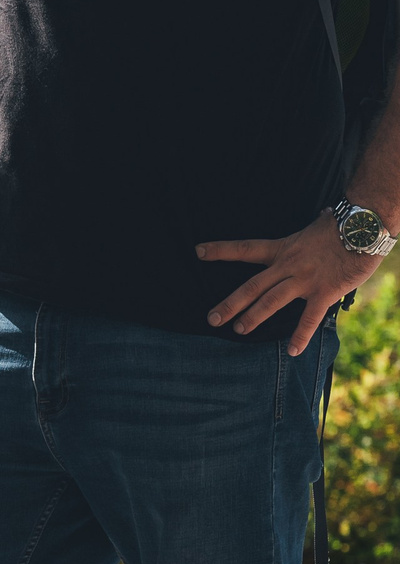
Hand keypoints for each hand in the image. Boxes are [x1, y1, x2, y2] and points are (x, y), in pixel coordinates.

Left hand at [199, 210, 386, 355]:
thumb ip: (311, 230)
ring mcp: (304, 280)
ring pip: (272, 301)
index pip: (245, 248)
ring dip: (253, 317)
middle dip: (230, 303)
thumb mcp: (317, 225)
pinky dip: (300, 335)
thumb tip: (322, 213)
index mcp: (283, 248)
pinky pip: (309, 317)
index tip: (198, 251)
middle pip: (251, 286)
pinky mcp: (324, 292)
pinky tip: (292, 351)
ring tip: (238, 330)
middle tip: (211, 319)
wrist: (365, 227)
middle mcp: (288, 265)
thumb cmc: (343, 225)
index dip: (221, 250)